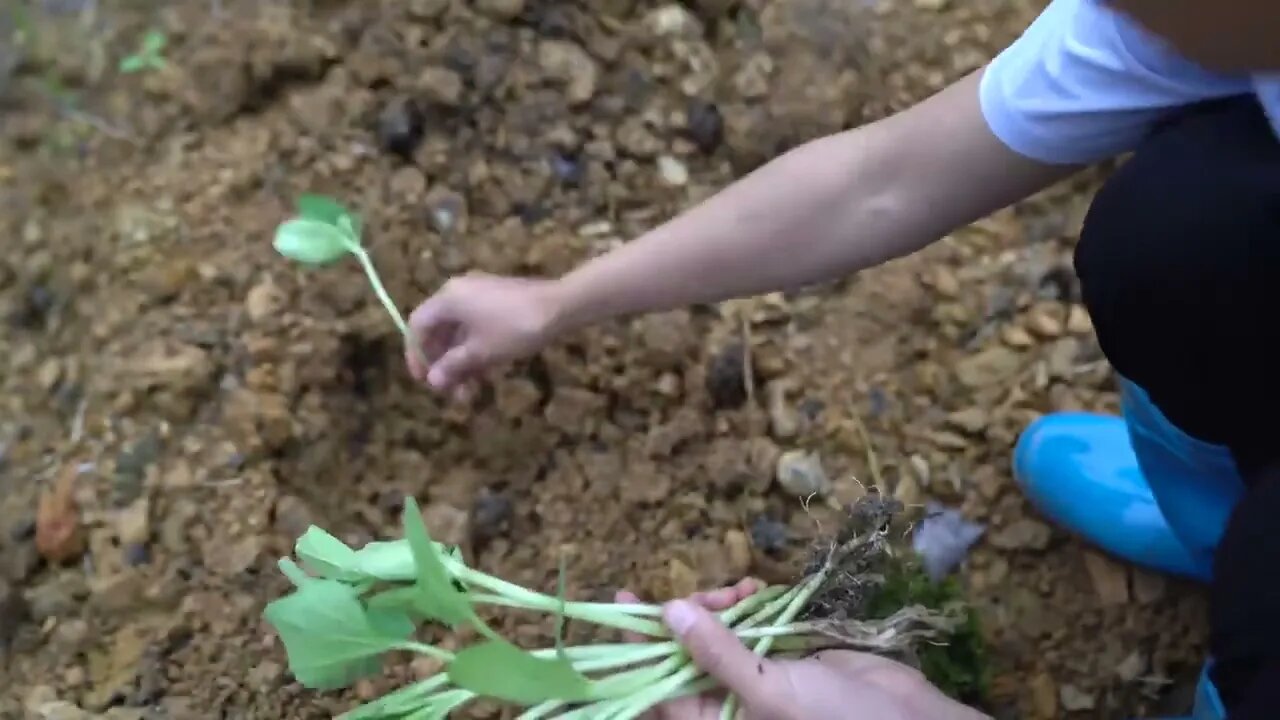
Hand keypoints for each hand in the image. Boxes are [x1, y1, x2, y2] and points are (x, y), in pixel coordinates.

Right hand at [405, 273, 563, 394]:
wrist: (560, 307)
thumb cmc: (514, 328)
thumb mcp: (481, 351)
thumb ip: (453, 365)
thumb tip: (433, 380)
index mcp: (447, 299)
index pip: (418, 326)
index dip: (416, 355)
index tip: (424, 380)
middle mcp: (459, 293)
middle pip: (438, 331)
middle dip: (442, 364)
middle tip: (450, 392)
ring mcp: (480, 296)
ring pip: (460, 333)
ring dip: (460, 362)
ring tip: (469, 392)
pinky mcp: (498, 303)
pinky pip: (477, 328)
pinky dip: (476, 351)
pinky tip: (483, 376)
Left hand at [616, 582, 987, 719]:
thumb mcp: (770, 691)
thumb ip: (718, 653)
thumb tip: (670, 612)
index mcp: (711, 719)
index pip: (658, 683)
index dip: (638, 644)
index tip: (622, 600)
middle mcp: (727, 700)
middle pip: (686, 649)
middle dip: (693, 614)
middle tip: (714, 592)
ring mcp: (757, 675)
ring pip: (720, 632)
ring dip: (724, 604)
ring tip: (743, 590)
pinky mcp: (785, 655)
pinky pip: (754, 625)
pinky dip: (753, 604)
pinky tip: (760, 590)